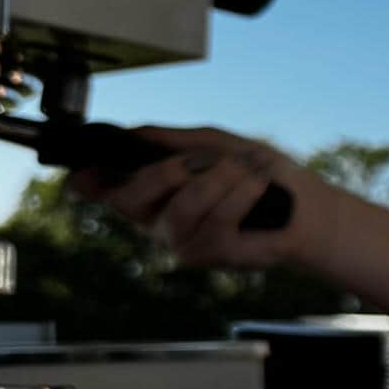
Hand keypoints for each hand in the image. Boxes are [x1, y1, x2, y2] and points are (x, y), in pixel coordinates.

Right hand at [66, 125, 330, 269]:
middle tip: (198, 161)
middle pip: (129, 199)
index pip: (102, 191)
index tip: (82, 171)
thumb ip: (174, 140)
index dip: (86, 182)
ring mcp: (181, 241)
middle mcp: (156, 220)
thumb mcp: (215, 144)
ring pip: (180, 208)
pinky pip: (217, 221)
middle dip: (164, 172)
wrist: (307, 206)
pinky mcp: (210, 256)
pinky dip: (241, 194)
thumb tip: (133, 131)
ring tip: (246, 171)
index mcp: (151, 191)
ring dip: (218, 180)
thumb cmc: (259, 174)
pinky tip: (258, 185)